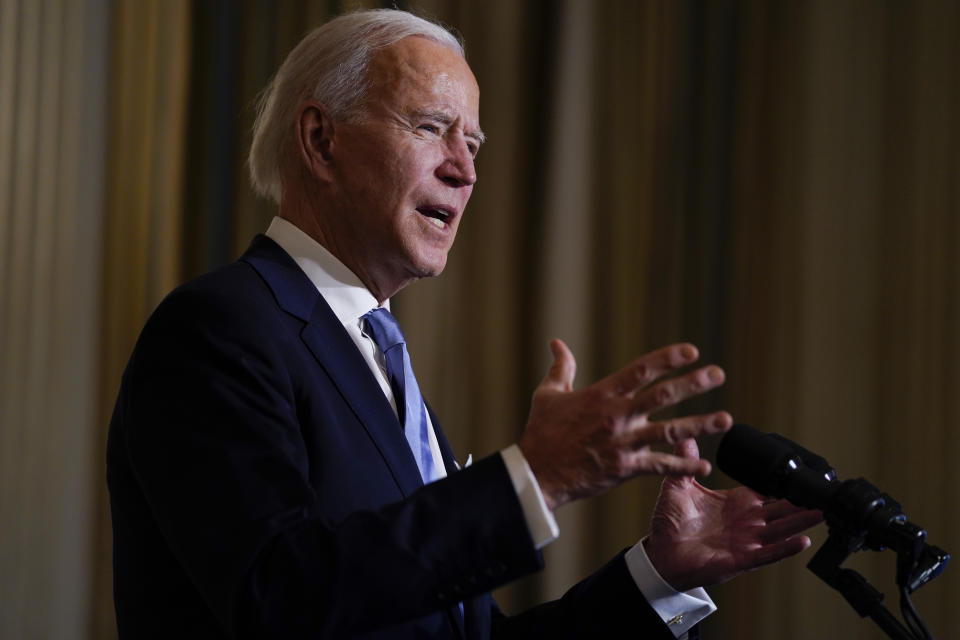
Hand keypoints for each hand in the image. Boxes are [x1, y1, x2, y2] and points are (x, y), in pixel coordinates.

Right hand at [518, 339, 732, 510]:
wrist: (537, 474)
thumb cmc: (541, 433)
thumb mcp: (548, 395)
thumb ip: (561, 368)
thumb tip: (556, 343)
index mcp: (601, 394)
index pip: (640, 370)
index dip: (667, 359)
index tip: (691, 350)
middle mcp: (616, 416)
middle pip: (661, 396)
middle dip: (692, 384)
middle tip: (718, 374)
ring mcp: (623, 443)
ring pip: (669, 432)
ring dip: (700, 425)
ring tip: (726, 419)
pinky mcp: (625, 467)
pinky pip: (660, 467)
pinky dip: (683, 467)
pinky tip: (705, 466)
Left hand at [644, 438, 823, 591]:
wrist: (659, 554)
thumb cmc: (670, 523)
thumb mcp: (677, 487)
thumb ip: (685, 462)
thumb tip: (688, 434)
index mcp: (735, 503)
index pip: (766, 491)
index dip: (784, 484)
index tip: (803, 474)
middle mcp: (745, 521)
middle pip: (781, 510)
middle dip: (801, 502)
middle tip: (824, 494)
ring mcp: (745, 541)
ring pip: (780, 530)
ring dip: (801, 522)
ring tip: (822, 513)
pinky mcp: (740, 560)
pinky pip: (767, 554)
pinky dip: (785, 548)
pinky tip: (802, 541)